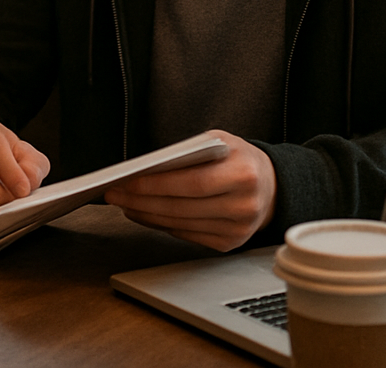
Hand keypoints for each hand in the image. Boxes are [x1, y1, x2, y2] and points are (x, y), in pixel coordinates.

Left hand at [103, 131, 276, 250]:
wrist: (270, 186)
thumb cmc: (238, 158)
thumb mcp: (220, 142)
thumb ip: (189, 152)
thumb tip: (148, 167)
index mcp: (243, 174)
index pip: (192, 183)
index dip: (157, 184)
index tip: (128, 181)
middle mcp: (243, 205)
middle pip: (182, 206)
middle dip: (142, 200)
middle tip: (115, 192)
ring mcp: (237, 229)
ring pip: (181, 224)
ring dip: (146, 214)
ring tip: (124, 202)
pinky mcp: (229, 243)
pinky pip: (187, 235)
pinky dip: (161, 225)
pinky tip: (144, 213)